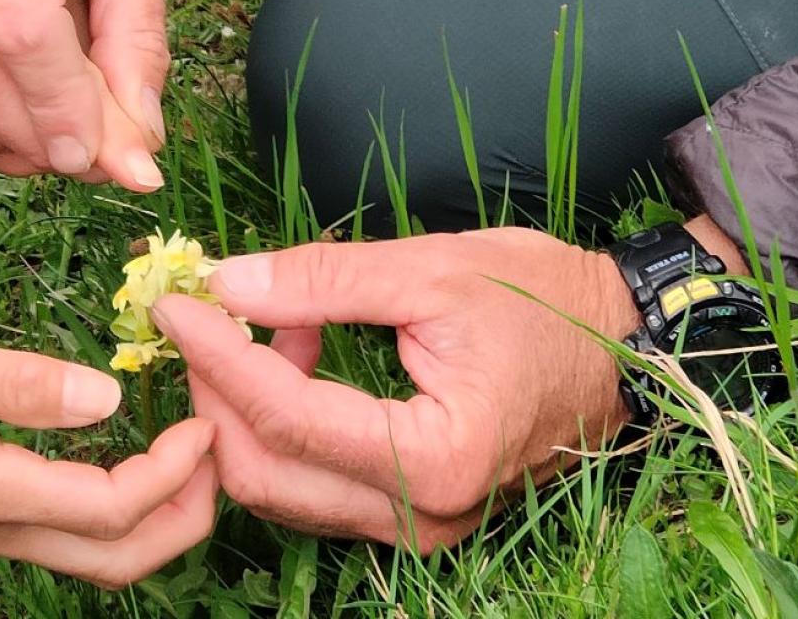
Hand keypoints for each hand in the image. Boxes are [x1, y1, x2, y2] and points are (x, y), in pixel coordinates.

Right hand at [0, 318, 215, 587]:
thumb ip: (23, 383)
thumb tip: (108, 396)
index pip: (110, 508)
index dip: (173, 473)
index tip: (204, 422)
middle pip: (114, 562)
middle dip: (182, 520)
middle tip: (215, 457)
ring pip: (89, 557)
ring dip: (152, 520)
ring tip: (185, 460)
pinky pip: (60, 535)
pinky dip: (112, 511)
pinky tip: (124, 459)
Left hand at [153, 228, 649, 550]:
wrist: (622, 344)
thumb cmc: (543, 300)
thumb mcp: (431, 270)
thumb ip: (323, 280)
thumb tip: (226, 282)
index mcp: (436, 456)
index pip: (287, 416)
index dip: (218, 357)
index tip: (174, 304)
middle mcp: (422, 514)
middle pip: (266, 471)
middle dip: (215, 391)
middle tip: (205, 312)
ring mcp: (416, 526)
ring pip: (281, 487)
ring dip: (246, 406)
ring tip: (272, 318)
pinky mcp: (410, 514)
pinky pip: (314, 484)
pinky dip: (282, 422)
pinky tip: (300, 351)